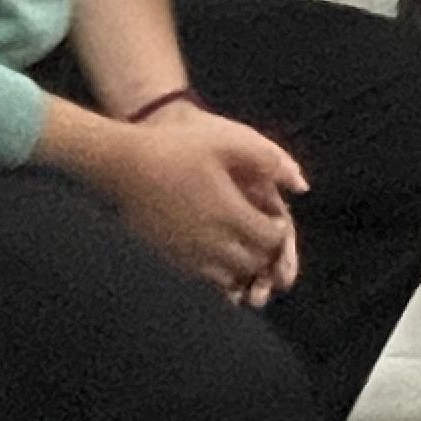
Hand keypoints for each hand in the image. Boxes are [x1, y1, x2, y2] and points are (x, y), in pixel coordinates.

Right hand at [101, 107, 306, 303]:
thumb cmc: (176, 148)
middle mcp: (210, 243)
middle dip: (263, 252)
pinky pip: (202, 279)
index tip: (274, 217)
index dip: (278, 231)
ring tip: (239, 242)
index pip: (270, 240)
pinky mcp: (168, 260)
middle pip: (252, 263)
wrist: (121, 166)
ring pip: (228, 277)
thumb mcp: (228, 142)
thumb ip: (269, 160)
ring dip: (240, 265)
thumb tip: (299, 185)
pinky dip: (217, 272)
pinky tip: (214, 250)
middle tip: (260, 233)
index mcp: (229, 214)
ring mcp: (187, 256)